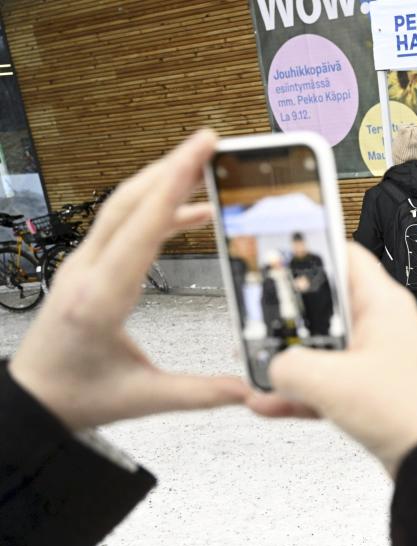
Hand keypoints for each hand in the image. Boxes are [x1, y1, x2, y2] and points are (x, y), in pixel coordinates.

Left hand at [9, 130, 248, 429]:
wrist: (31, 398)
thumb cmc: (76, 396)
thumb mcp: (144, 398)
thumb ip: (202, 392)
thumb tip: (253, 390)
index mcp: (101, 299)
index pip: (142, 228)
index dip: (175, 185)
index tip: (200, 151)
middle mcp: (87, 272)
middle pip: (129, 201)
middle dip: (171, 166)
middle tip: (210, 142)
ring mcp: (82, 265)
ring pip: (123, 206)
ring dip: (163, 181)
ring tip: (205, 165)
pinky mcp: (87, 267)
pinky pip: (123, 224)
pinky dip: (158, 209)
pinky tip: (191, 213)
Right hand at [247, 243, 416, 477]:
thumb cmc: (409, 413)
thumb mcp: (332, 383)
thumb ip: (290, 366)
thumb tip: (272, 367)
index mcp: (382, 304)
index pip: (344, 256)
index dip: (308, 252)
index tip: (274, 260)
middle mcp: (381, 325)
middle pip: (323, 306)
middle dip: (285, 319)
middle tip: (254, 323)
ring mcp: (375, 357)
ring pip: (320, 347)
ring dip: (286, 360)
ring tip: (254, 368)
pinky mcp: (368, 388)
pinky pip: (325, 381)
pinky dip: (299, 390)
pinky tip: (270, 401)